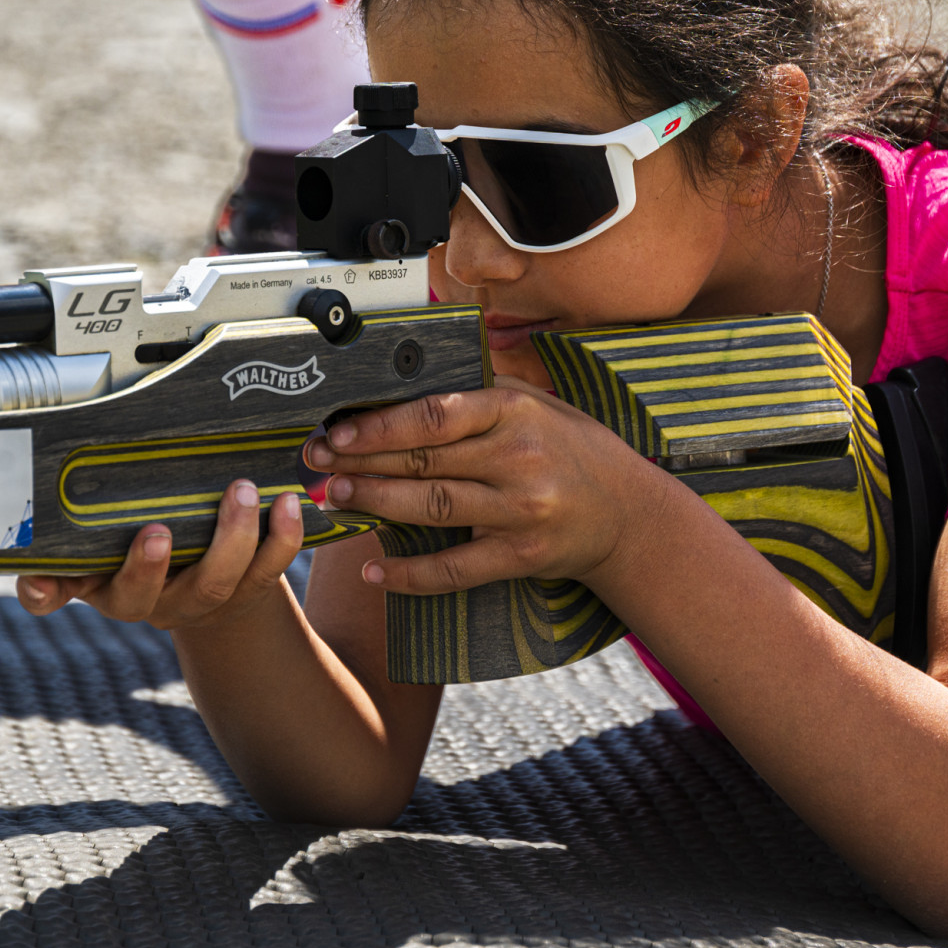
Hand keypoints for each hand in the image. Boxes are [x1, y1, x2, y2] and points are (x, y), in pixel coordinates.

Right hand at [15, 481, 303, 627]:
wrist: (206, 576)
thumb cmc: (142, 545)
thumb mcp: (102, 547)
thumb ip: (67, 547)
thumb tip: (32, 561)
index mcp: (106, 585)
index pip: (67, 592)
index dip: (52, 592)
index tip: (44, 579)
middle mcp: (155, 602)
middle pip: (150, 596)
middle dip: (151, 567)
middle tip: (158, 529)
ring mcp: (206, 599)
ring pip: (218, 582)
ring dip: (232, 538)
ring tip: (240, 490)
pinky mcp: (251, 588)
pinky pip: (270, 570)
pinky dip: (282, 539)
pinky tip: (287, 502)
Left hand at [305, 377, 682, 594]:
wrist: (629, 513)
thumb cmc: (573, 450)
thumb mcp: (538, 404)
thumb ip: (481, 392)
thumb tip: (411, 373)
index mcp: (515, 412)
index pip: (434, 416)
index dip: (379, 425)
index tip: (338, 429)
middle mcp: (518, 458)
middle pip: (424, 460)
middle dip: (361, 462)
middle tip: (317, 463)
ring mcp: (520, 510)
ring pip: (432, 508)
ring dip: (375, 504)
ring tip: (335, 498)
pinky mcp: (521, 555)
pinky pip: (455, 569)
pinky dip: (411, 574)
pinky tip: (375, 572)